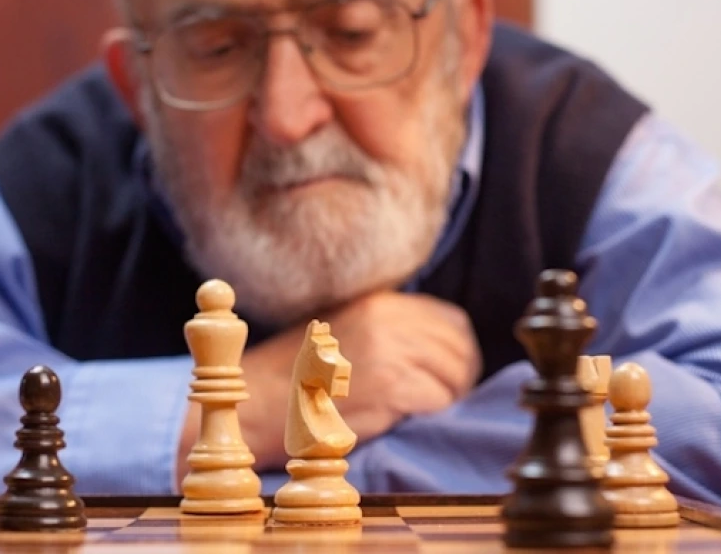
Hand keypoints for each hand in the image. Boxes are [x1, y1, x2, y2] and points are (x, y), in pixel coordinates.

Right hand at [230, 291, 480, 470]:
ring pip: (452, 374)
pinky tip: (408, 417)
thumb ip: (388, 328)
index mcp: (379, 303)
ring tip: (426, 408)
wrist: (260, 400)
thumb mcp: (345, 330)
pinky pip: (436, 399)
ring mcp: (389, 352)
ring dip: (447, 396)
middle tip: (448, 397)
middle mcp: (387, 320)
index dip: (460, 348)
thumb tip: (439, 347)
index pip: (450, 320)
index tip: (453, 372)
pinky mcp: (389, 387)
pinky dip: (431, 412)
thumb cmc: (298, 374)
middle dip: (460, 375)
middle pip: (458, 346)